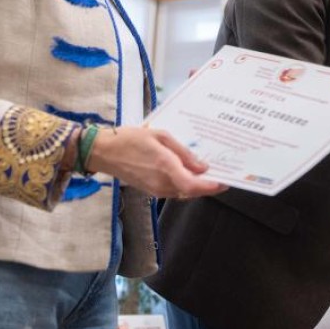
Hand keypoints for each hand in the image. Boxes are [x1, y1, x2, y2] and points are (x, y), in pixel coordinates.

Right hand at [86, 126, 226, 198]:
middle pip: (192, 191)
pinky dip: (186, 185)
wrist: (104, 152)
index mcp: (165, 167)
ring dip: (199, 185)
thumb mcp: (160, 136)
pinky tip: (192, 173)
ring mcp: (156, 189)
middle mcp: (162, 183)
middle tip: (224, 174)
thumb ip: (183, 152)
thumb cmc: (130, 139)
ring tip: (212, 172)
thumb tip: (202, 167)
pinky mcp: (152, 190)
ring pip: (185, 192)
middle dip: (210, 185)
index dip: (211, 186)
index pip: (193, 185)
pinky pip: (175, 191)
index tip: (225, 181)